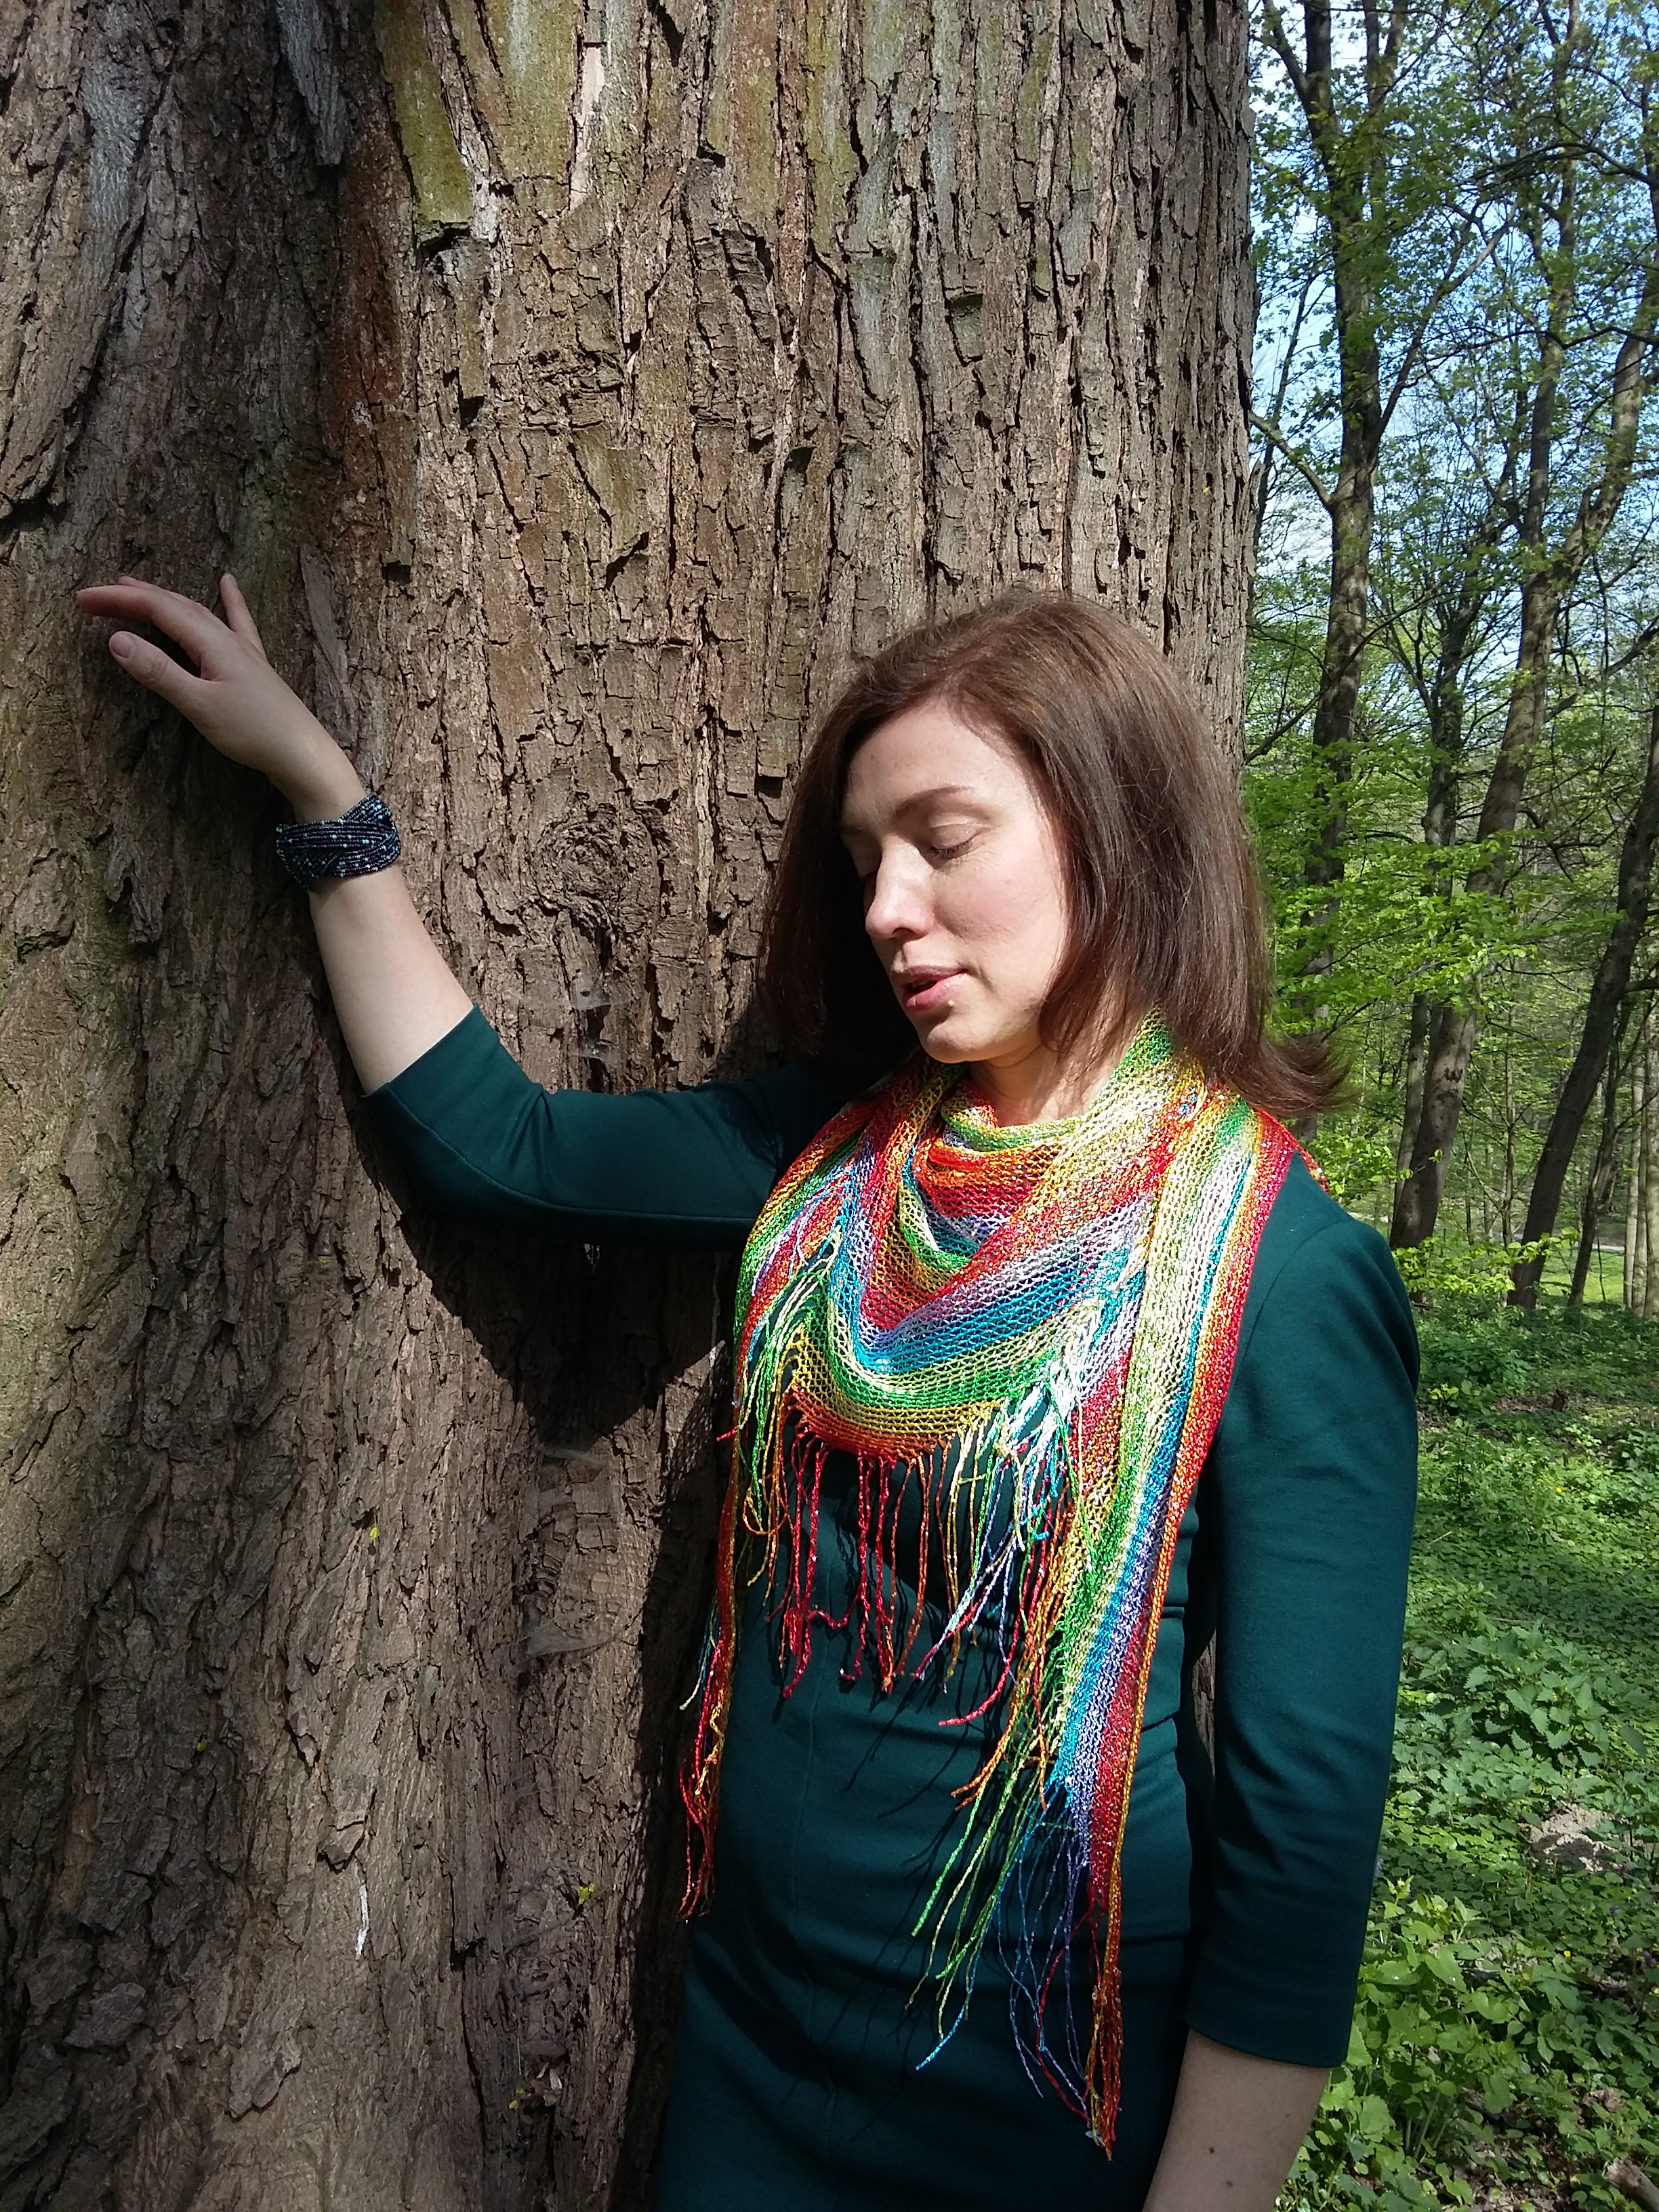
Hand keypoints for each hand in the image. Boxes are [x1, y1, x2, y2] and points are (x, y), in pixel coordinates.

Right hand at [77, 573, 364, 819]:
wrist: (303, 754)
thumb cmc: (254, 733)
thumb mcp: (199, 705)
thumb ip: (159, 672)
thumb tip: (116, 640)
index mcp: (211, 643)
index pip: (156, 609)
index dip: (117, 601)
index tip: (82, 599)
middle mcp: (228, 638)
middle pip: (175, 605)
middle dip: (134, 596)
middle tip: (98, 594)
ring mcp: (243, 650)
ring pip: (198, 611)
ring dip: (166, 597)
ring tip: (138, 587)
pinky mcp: (253, 666)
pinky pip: (235, 621)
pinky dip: (228, 600)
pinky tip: (227, 582)